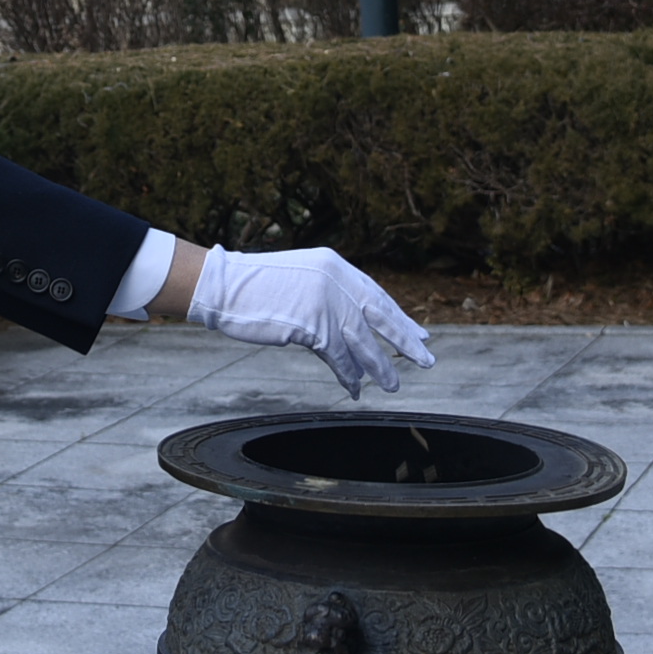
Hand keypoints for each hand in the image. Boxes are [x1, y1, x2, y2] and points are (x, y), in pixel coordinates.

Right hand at [188, 247, 435, 398]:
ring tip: (393, 385)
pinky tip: (355, 388)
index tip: (418, 332)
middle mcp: (337, 281)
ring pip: (363, 342)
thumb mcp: (301, 278)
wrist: (225, 285)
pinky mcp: (313, 326)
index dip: (398, 316)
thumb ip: (328, 293)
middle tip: (427, 358)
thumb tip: (352, 322)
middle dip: (406, 340)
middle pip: (381, 316)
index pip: (376, 294)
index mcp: (336, 265)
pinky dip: (348, 374)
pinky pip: (338, 357)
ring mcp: (326, 303)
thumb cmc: (256, 284)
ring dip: (380, 366)